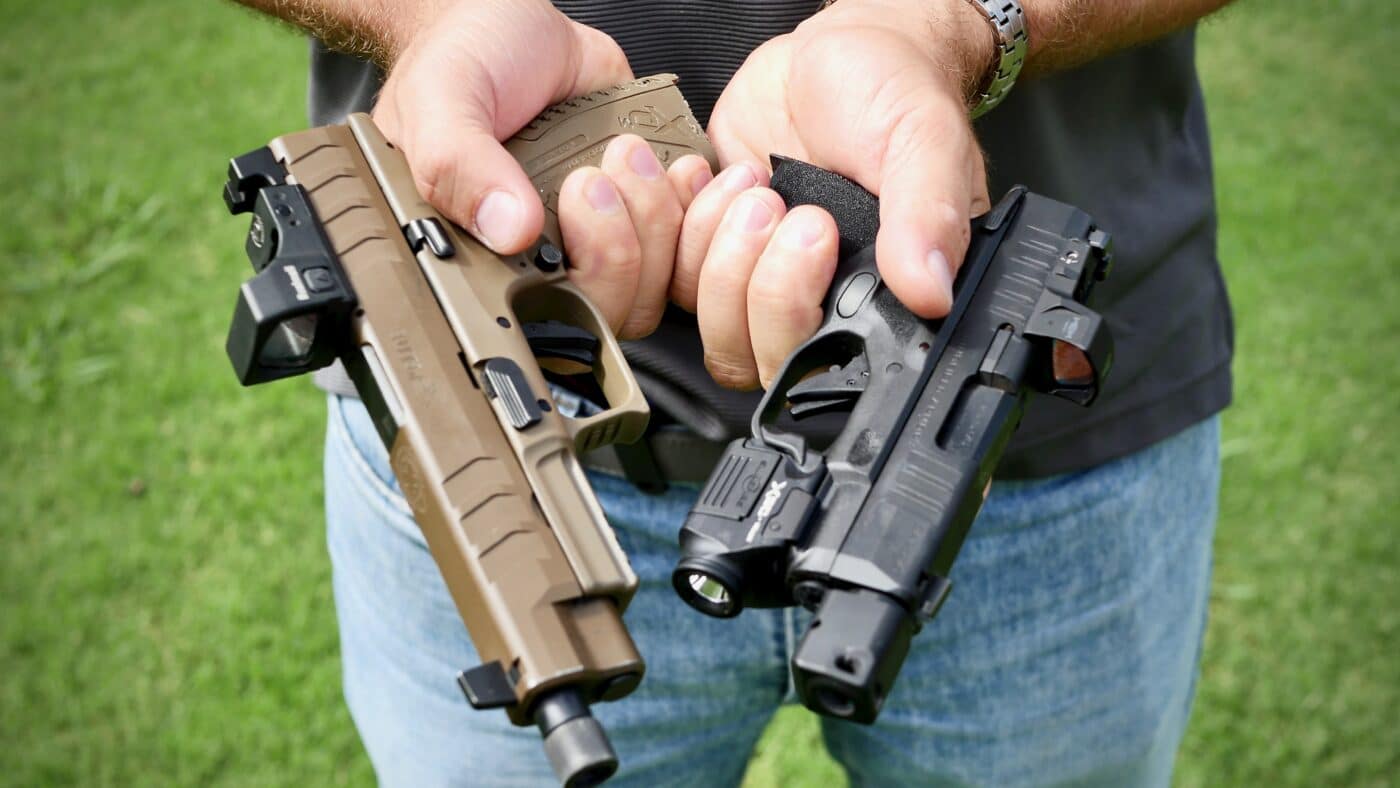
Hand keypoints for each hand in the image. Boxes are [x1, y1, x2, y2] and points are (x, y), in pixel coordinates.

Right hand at [372, 0, 713, 337]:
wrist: (508, 16)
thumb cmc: (462, 59)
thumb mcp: (441, 102)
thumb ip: (459, 166)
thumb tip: (510, 230)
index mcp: (487, 257)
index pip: (541, 320)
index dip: (574, 285)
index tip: (574, 205)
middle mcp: (547, 256)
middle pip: (611, 309)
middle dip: (620, 247)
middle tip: (596, 178)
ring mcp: (600, 235)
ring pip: (657, 284)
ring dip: (658, 220)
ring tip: (625, 153)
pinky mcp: (644, 207)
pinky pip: (689, 244)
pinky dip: (695, 206)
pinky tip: (675, 164)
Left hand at [673, 0, 993, 387]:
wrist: (838, 47)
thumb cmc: (892, 89)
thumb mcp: (925, 141)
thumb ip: (928, 217)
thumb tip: (930, 292)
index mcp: (870, 298)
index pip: (814, 363)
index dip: (791, 308)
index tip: (811, 228)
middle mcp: (811, 300)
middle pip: (744, 354)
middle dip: (745, 275)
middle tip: (772, 200)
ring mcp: (752, 274)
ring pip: (699, 313)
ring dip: (711, 240)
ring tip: (752, 176)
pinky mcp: (708, 241)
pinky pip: (664, 267)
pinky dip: (675, 217)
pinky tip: (709, 172)